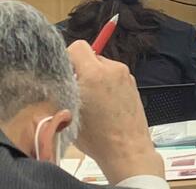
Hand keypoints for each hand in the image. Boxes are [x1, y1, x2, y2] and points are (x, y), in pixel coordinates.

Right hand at [67, 40, 163, 182]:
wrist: (126, 148)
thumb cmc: (97, 136)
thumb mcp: (70, 111)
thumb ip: (66, 88)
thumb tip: (62, 76)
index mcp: (95, 74)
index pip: (78, 47)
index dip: (67, 58)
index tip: (64, 74)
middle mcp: (113, 69)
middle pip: (91, 56)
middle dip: (81, 70)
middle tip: (76, 90)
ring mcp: (126, 75)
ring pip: (102, 66)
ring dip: (94, 77)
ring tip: (91, 100)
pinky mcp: (133, 82)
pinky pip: (113, 75)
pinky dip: (106, 83)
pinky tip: (104, 103)